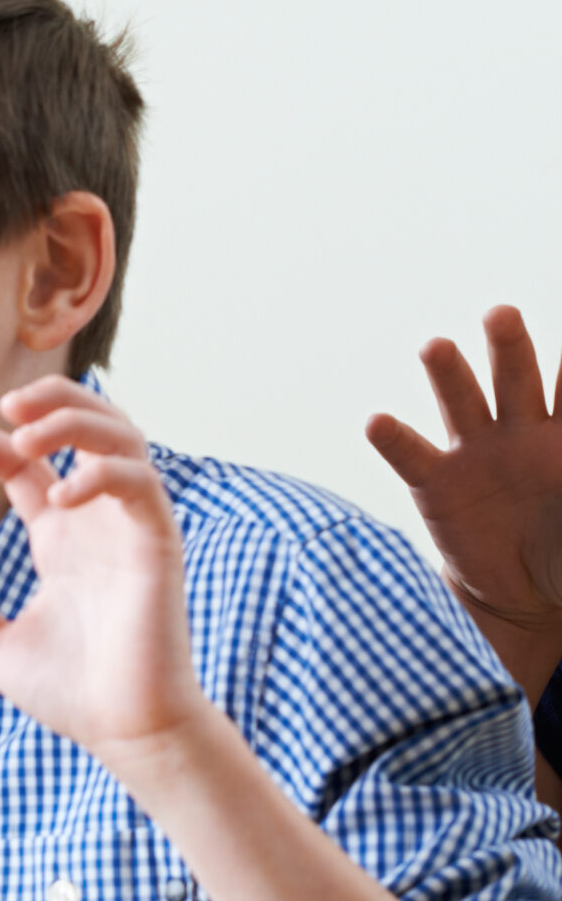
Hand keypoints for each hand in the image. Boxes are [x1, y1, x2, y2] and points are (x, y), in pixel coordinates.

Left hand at [0, 378, 208, 762]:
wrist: (123, 732)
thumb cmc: (70, 692)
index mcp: (59, 535)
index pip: (26, 462)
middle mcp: (95, 521)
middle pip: (84, 426)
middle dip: (48, 400)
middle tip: (5, 407)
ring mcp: (129, 528)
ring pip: (121, 437)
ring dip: (75, 420)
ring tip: (27, 435)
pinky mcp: (157, 544)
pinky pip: (139, 485)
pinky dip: (101, 475)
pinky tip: (59, 497)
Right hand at [366, 306, 561, 672]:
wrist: (523, 588)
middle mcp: (520, 430)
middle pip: (516, 377)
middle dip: (509, 345)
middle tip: (501, 313)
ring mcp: (475, 453)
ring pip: (462, 402)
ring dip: (448, 373)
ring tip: (435, 346)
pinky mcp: (435, 483)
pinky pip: (412, 455)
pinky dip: (393, 438)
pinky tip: (377, 421)